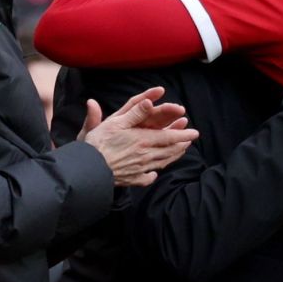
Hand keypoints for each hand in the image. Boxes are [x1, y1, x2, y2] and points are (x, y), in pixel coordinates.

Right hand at [81, 86, 199, 186]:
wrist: (88, 170)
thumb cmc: (99, 144)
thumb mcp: (115, 123)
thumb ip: (134, 113)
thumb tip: (149, 102)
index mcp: (143, 140)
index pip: (169, 136)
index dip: (183, 134)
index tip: (194, 133)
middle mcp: (145, 155)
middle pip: (168, 150)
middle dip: (181, 145)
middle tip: (189, 142)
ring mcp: (140, 168)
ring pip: (161, 162)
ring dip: (172, 156)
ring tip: (179, 152)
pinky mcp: (132, 179)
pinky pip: (146, 177)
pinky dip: (152, 175)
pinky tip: (154, 173)